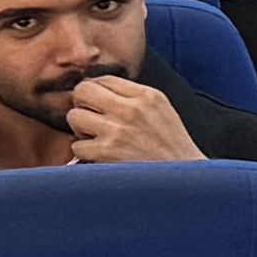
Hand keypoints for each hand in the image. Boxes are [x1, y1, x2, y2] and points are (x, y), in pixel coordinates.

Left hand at [57, 75, 201, 164]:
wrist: (182, 177)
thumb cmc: (171, 146)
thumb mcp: (162, 110)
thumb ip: (135, 97)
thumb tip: (98, 92)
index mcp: (147, 95)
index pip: (104, 79)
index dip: (95, 91)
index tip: (98, 105)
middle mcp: (132, 108)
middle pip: (83, 90)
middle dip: (81, 104)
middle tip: (90, 118)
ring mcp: (118, 130)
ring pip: (74, 116)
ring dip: (80, 129)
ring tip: (95, 137)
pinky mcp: (108, 152)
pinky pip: (77, 145)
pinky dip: (84, 152)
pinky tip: (99, 155)